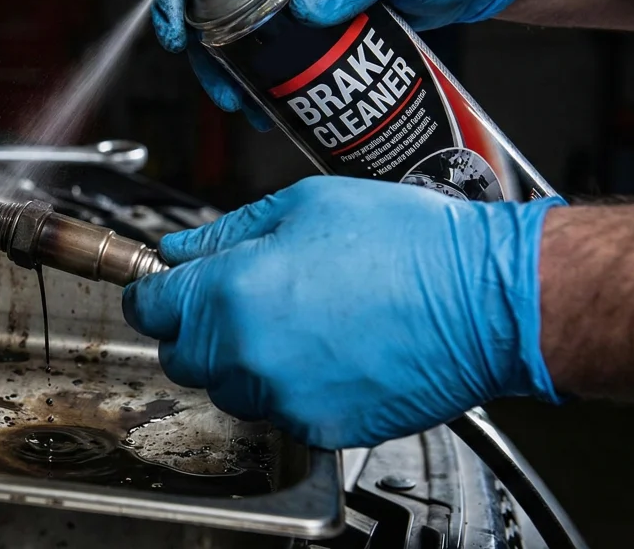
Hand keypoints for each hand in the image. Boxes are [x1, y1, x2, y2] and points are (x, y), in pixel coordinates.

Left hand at [122, 177, 562, 448]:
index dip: (156, 293)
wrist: (484, 299)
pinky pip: (278, 412)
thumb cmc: (409, 243)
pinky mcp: (320, 428)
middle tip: (244, 298)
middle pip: (182, 355)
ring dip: (244, 360)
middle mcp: (247, 352)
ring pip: (228, 388)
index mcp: (232, 291)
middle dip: (198, 327)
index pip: (150, 307)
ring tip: (299, 322)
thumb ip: (227, 232)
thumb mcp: (305, 205)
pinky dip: (290, 388)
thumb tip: (181, 249)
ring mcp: (283, 397)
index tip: (166, 289)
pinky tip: (329, 351)